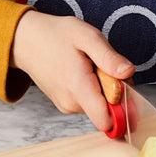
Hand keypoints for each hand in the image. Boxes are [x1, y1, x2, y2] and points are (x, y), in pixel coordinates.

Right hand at [10, 10, 133, 131]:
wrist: (26, 40)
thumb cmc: (56, 35)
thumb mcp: (87, 36)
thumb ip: (109, 57)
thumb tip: (129, 73)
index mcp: (78, 88)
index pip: (107, 121)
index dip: (123, 106)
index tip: (122, 83)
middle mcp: (71, 103)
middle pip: (107, 110)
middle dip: (113, 89)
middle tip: (100, 64)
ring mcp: (66, 106)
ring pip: (98, 105)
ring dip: (101, 87)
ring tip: (87, 64)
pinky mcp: (64, 104)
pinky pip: (88, 102)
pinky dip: (91, 88)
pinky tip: (80, 69)